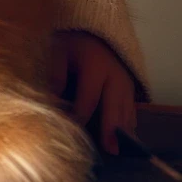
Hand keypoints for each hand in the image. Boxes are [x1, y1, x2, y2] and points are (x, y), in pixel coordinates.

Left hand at [50, 30, 137, 153]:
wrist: (90, 30)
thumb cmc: (69, 43)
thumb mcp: (57, 50)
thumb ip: (55, 74)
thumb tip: (51, 101)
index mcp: (96, 65)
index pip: (89, 98)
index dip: (80, 116)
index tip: (71, 132)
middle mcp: (116, 75)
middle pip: (115, 106)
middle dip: (112, 129)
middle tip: (111, 150)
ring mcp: (126, 81)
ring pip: (127, 109)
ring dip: (124, 130)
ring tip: (120, 150)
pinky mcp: (129, 87)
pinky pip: (131, 108)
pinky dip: (129, 123)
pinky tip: (127, 140)